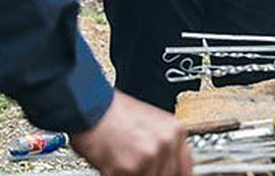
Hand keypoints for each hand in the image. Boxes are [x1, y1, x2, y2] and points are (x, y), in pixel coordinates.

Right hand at [69, 91, 191, 175]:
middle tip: (138, 167)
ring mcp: (148, 157)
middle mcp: (165, 145)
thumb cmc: (114, 112)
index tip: (168, 175)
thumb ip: (163, 145)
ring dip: (135, 174)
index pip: (185, 168)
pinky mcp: (128, 169)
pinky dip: (119, 175)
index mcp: (175, 132)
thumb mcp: (151, 123)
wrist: (90, 106)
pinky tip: (114, 165)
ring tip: (124, 163)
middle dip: (152, 174)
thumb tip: (168, 165)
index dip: (174, 174)